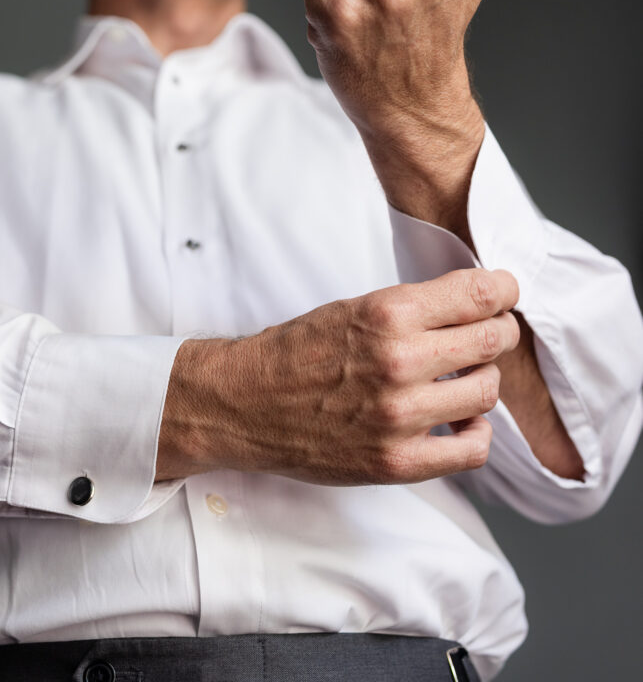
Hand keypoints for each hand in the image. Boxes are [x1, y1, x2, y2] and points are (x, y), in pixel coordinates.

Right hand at [157, 268, 519, 485]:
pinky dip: (475, 433)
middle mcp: (399, 361)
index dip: (503, 290)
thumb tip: (477, 304)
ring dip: (483, 381)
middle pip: (493, 340)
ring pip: (487, 392)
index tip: (506, 293)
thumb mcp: (353, 307)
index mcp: (388, 313)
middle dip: (500, 332)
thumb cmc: (298, 352)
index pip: (479, 294)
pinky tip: (457, 422)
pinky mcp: (397, 462)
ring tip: (463, 379)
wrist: (246, 404)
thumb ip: (414, 308)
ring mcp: (401, 416)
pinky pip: (472, 449)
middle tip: (492, 334)